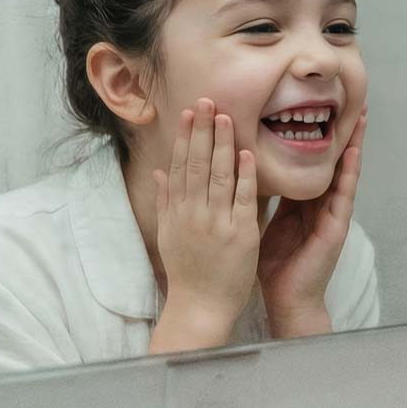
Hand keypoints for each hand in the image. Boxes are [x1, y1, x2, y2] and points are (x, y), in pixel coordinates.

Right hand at [148, 98, 260, 352]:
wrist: (200, 307)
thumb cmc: (187, 272)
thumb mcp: (169, 235)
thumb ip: (166, 201)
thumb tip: (159, 172)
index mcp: (177, 212)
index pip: (180, 166)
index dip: (184, 137)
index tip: (189, 112)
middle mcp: (193, 213)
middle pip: (196, 164)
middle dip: (202, 130)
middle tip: (207, 100)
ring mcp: (217, 223)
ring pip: (218, 176)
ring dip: (222, 144)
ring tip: (226, 116)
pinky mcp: (240, 234)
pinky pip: (243, 199)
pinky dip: (245, 175)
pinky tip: (247, 153)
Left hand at [258, 110, 366, 337]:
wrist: (286, 300)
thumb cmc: (275, 266)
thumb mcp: (265, 221)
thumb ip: (263, 197)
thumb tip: (245, 170)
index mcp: (303, 202)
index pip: (312, 161)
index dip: (315, 134)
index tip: (317, 105)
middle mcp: (322, 204)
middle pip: (333, 160)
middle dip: (342, 131)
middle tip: (353, 99)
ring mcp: (332, 215)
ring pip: (345, 172)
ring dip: (354, 144)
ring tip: (361, 117)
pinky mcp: (336, 228)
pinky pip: (344, 195)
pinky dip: (349, 173)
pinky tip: (353, 154)